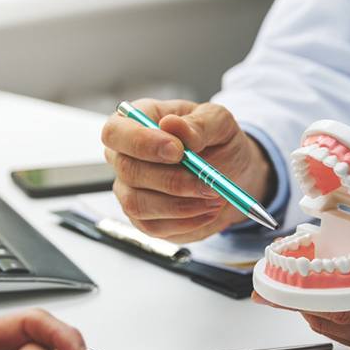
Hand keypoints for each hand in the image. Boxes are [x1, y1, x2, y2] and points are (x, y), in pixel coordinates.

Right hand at [101, 99, 273, 241]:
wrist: (233, 174)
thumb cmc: (218, 141)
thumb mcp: (218, 122)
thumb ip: (198, 123)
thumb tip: (172, 125)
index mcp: (136, 122)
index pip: (116, 131)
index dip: (142, 142)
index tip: (178, 151)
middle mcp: (124, 156)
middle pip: (128, 171)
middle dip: (172, 180)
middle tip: (209, 183)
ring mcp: (129, 190)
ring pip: (137, 204)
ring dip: (181, 205)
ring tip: (214, 196)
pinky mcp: (142, 218)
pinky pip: (153, 227)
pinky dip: (186, 222)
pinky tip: (208, 210)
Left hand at [254, 224, 349, 349]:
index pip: (344, 301)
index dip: (305, 288)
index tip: (277, 273)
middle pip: (334, 318)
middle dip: (300, 298)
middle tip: (272, 276)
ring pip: (342, 329)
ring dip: (313, 308)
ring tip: (290, 283)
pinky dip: (334, 316)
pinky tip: (324, 296)